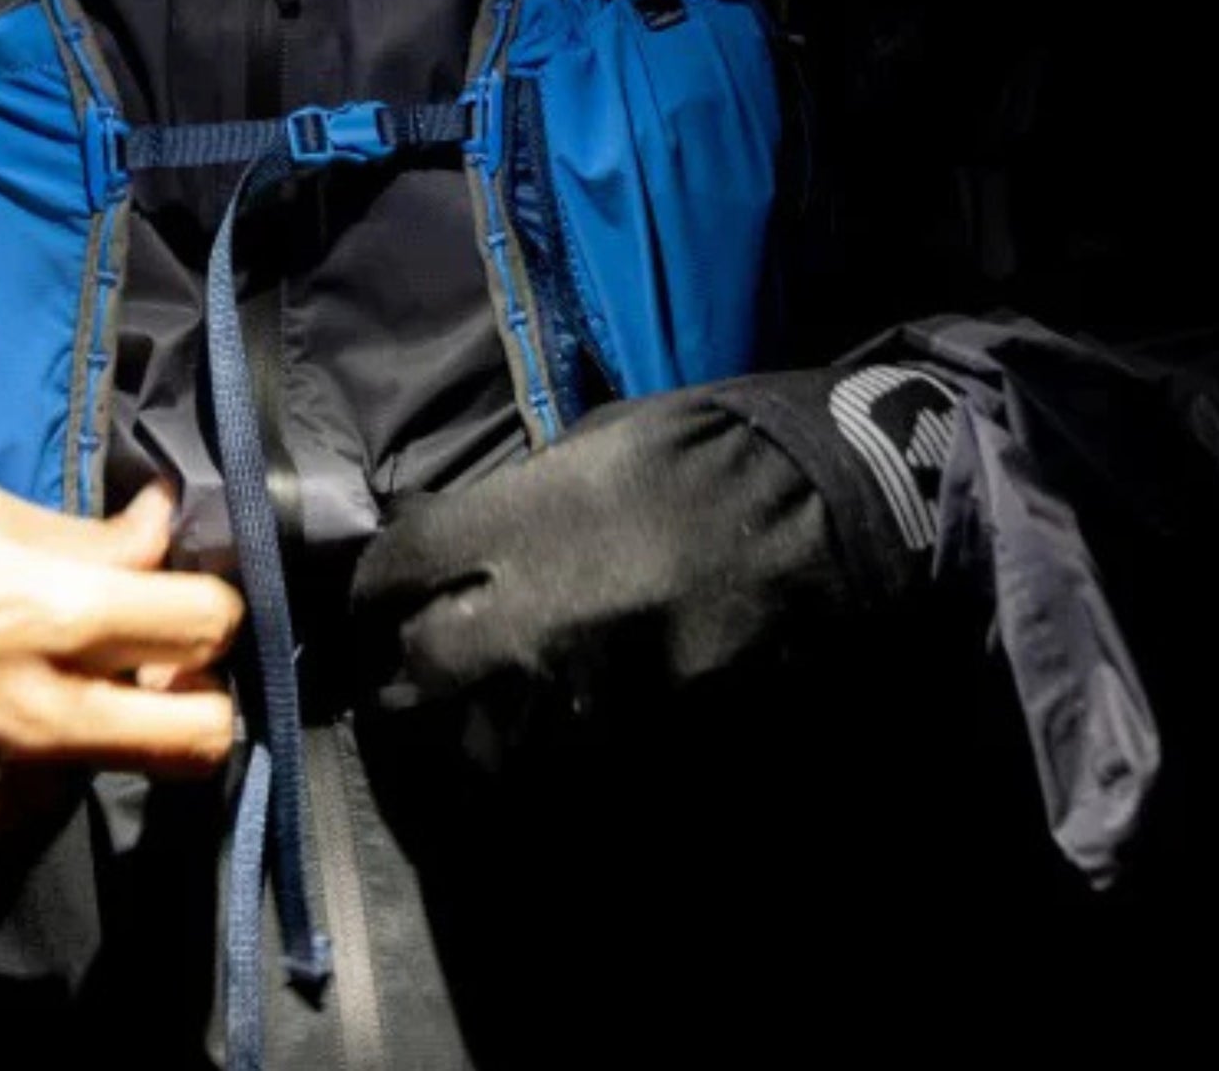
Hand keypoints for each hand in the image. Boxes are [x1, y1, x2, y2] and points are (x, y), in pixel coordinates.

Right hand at [0, 481, 241, 884]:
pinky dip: (8, 787)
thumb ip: (85, 539)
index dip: (208, 604)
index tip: (181, 597)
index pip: (209, 624)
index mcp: (53, 617)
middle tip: (155, 672)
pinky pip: (21, 824)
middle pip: (204, 738)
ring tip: (5, 694)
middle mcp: (43, 722)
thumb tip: (161, 530)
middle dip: (200, 701)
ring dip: (83, 737)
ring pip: (103, 774)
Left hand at [351, 372, 922, 771]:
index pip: (395, 572)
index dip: (377, 590)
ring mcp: (595, 698)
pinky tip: (569, 741)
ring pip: (491, 742)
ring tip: (493, 716)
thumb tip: (448, 537)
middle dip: (417, 667)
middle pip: (425, 670)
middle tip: (425, 667)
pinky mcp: (653, 753)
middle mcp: (540, 621)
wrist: (841, 513)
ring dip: (483, 728)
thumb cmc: (719, 453)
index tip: (384, 600)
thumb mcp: (603, 442)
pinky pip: (574, 776)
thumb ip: (515, 497)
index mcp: (521, 524)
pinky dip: (562, 764)